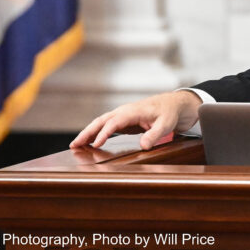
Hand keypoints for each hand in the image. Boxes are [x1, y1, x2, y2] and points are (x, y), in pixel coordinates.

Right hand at [70, 91, 201, 150]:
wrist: (174, 104)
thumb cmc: (170, 112)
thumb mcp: (166, 124)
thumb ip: (155, 134)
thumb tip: (143, 145)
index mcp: (133, 110)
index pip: (114, 122)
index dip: (104, 133)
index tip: (96, 143)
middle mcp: (125, 111)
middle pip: (102, 121)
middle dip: (88, 132)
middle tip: (75, 144)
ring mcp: (123, 116)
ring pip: (101, 123)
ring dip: (88, 132)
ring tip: (76, 145)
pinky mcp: (124, 122)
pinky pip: (106, 127)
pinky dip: (96, 133)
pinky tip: (89, 142)